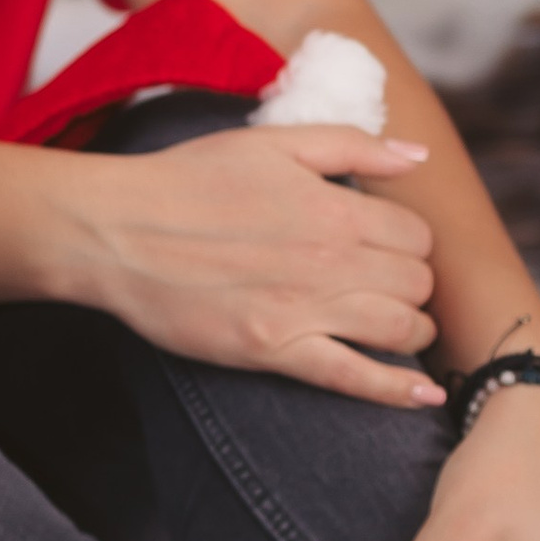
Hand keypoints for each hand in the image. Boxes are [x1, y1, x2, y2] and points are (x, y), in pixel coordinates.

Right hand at [61, 124, 445, 406]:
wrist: (117, 230)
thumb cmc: (187, 180)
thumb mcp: (270, 143)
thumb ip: (351, 145)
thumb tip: (419, 155)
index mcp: (333, 207)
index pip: (416, 236)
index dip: (408, 243)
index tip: (385, 249)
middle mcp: (330, 260)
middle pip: (416, 285)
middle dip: (410, 286)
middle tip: (384, 287)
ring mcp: (304, 310)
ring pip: (401, 331)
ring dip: (411, 332)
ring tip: (395, 328)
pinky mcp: (274, 350)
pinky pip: (356, 378)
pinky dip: (397, 391)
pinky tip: (422, 396)